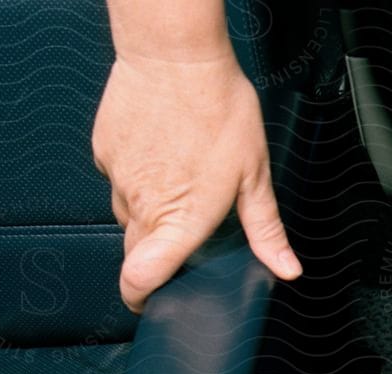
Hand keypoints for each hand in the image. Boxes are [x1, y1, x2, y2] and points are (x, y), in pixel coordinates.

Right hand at [92, 52, 301, 311]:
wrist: (173, 53)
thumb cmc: (217, 108)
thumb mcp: (255, 174)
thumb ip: (266, 229)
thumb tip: (286, 268)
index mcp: (181, 218)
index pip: (141, 275)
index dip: (140, 296)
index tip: (148, 302)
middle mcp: (143, 203)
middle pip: (135, 250)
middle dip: (152, 257)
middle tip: (177, 243)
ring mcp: (119, 176)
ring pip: (127, 213)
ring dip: (148, 214)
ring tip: (177, 187)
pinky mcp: (104, 149)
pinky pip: (117, 178)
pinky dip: (135, 178)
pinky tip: (159, 158)